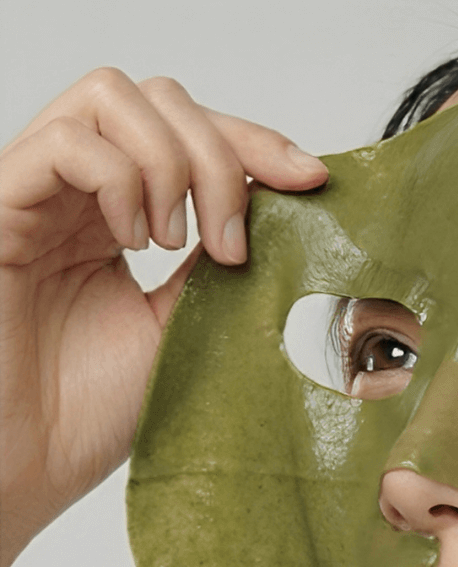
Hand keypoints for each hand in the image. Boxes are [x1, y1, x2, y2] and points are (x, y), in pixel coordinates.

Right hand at [0, 67, 327, 566]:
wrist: (33, 461)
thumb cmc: (95, 408)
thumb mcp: (187, 324)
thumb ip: (220, 264)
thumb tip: (285, 216)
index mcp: (127, 215)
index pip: (194, 134)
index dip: (258, 142)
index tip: (310, 181)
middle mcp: (83, 193)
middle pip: (161, 100)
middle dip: (221, 155)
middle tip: (231, 243)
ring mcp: (40, 193)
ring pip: (112, 98)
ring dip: (172, 164)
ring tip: (176, 244)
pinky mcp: (0, 206)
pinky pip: (66, 143)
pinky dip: (120, 180)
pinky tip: (134, 242)